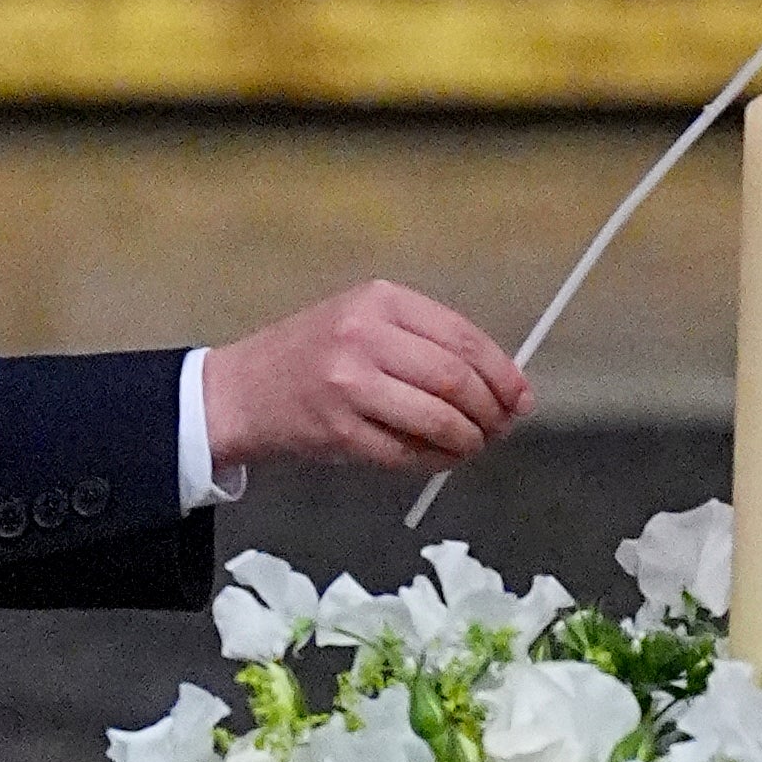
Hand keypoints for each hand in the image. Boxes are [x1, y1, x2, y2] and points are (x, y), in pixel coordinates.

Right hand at [202, 281, 531, 473]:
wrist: (241, 392)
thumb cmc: (312, 357)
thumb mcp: (364, 324)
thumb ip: (426, 344)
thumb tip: (502, 384)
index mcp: (379, 300)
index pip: (463, 338)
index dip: (502, 374)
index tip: (520, 398)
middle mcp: (364, 337)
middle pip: (456, 380)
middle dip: (490, 412)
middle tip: (500, 428)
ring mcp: (349, 385)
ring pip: (438, 419)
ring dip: (468, 441)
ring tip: (472, 445)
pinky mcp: (339, 431)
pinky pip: (407, 453)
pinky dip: (435, 461)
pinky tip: (440, 458)